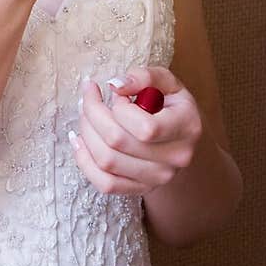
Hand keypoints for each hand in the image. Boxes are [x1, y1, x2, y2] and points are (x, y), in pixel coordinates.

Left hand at [69, 65, 204, 195]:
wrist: (182, 138)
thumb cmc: (171, 105)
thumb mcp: (166, 82)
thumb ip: (144, 76)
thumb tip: (115, 85)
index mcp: (186, 127)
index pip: (146, 128)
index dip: (121, 108)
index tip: (118, 94)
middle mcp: (175, 157)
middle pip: (118, 142)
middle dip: (93, 113)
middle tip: (89, 97)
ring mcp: (158, 177)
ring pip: (107, 161)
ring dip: (86, 133)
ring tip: (85, 114)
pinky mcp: (141, 188)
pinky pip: (105, 183)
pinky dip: (84, 161)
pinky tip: (79, 140)